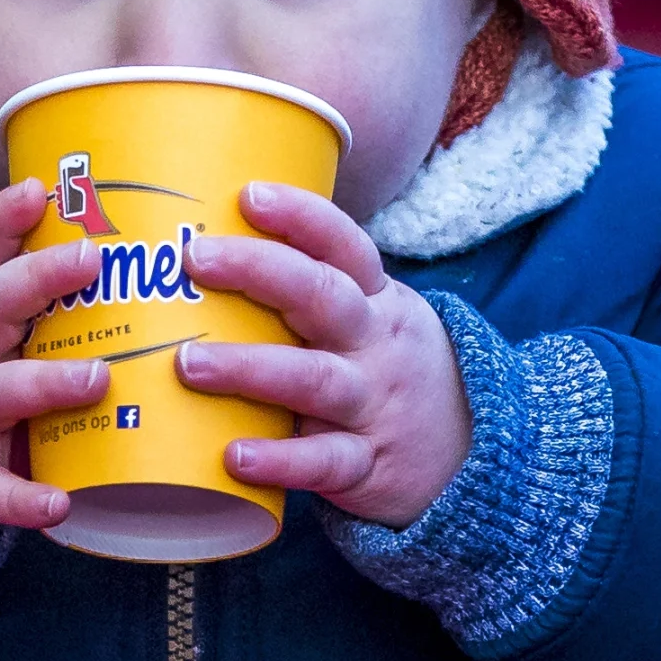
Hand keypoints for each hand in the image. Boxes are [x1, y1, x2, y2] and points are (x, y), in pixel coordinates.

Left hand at [178, 181, 471, 528]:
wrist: (472, 455)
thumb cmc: (386, 372)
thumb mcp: (370, 319)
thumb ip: (306, 292)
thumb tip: (202, 249)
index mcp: (374, 301)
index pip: (344, 245)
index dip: (301, 216)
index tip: (249, 194)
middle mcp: (375, 345)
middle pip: (323, 297)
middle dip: (259, 271)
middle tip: (196, 258)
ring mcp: (372, 405)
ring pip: (313, 378)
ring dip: (249, 368)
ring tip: (188, 363)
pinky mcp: (366, 465)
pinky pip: (324, 461)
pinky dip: (280, 459)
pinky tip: (234, 456)